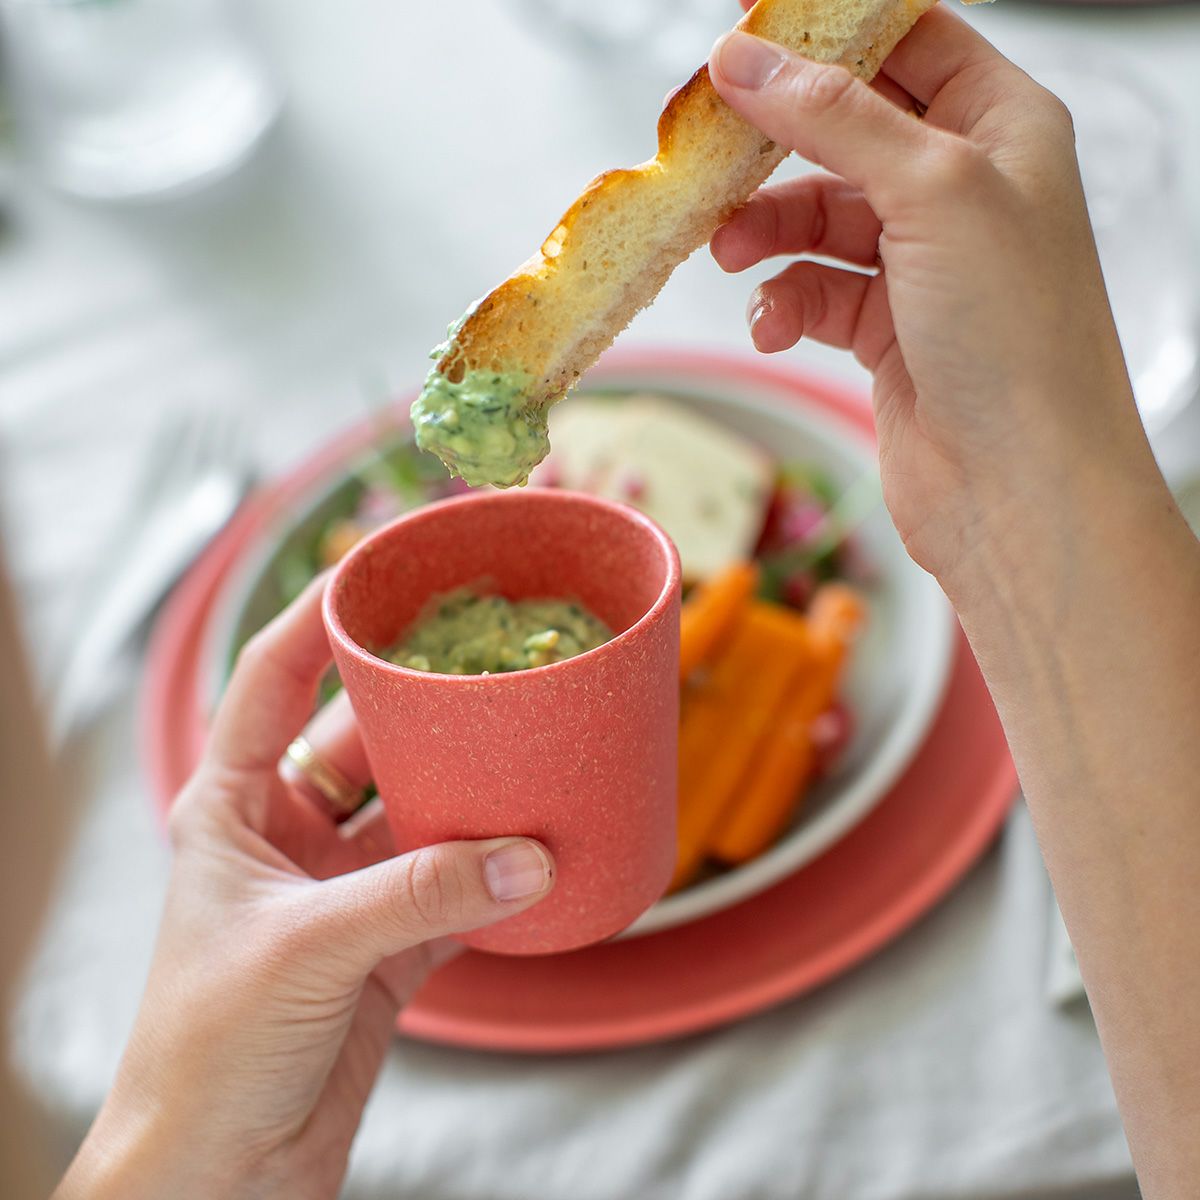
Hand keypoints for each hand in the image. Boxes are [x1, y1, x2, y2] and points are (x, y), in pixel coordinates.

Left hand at [56, 577, 554, 1199]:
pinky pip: (455, 888)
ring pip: (420, 811)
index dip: (319, 616)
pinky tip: (540, 850)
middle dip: (425, 704)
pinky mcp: (389, 948)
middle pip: (365, 738)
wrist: (217, 1179)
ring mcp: (343, 892)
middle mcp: (288, 838)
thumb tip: (530, 854)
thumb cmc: (206, 1054)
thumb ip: (420, 895)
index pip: (272, 679)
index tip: (382, 570)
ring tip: (533, 750)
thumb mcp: (306, 950)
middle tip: (490, 657)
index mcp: (231, 809)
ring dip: (473, 793)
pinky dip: (497, 874)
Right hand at [709, 7, 1157, 601]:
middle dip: (779, 147)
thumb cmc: (1015, 339)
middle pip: (847, 133)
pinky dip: (782, 305)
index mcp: (1004, 130)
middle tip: (713, 153)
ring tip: (729, 252)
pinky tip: (773, 327)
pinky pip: (813, 293)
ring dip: (767, 233)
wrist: (1016, 488)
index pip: (911, 44)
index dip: (830, 34)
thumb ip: (835, 118)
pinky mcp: (885, 331)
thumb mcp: (932, 192)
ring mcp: (923, 265)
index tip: (749, 36)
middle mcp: (965, 192)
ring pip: (818, 219)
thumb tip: (749, 60)